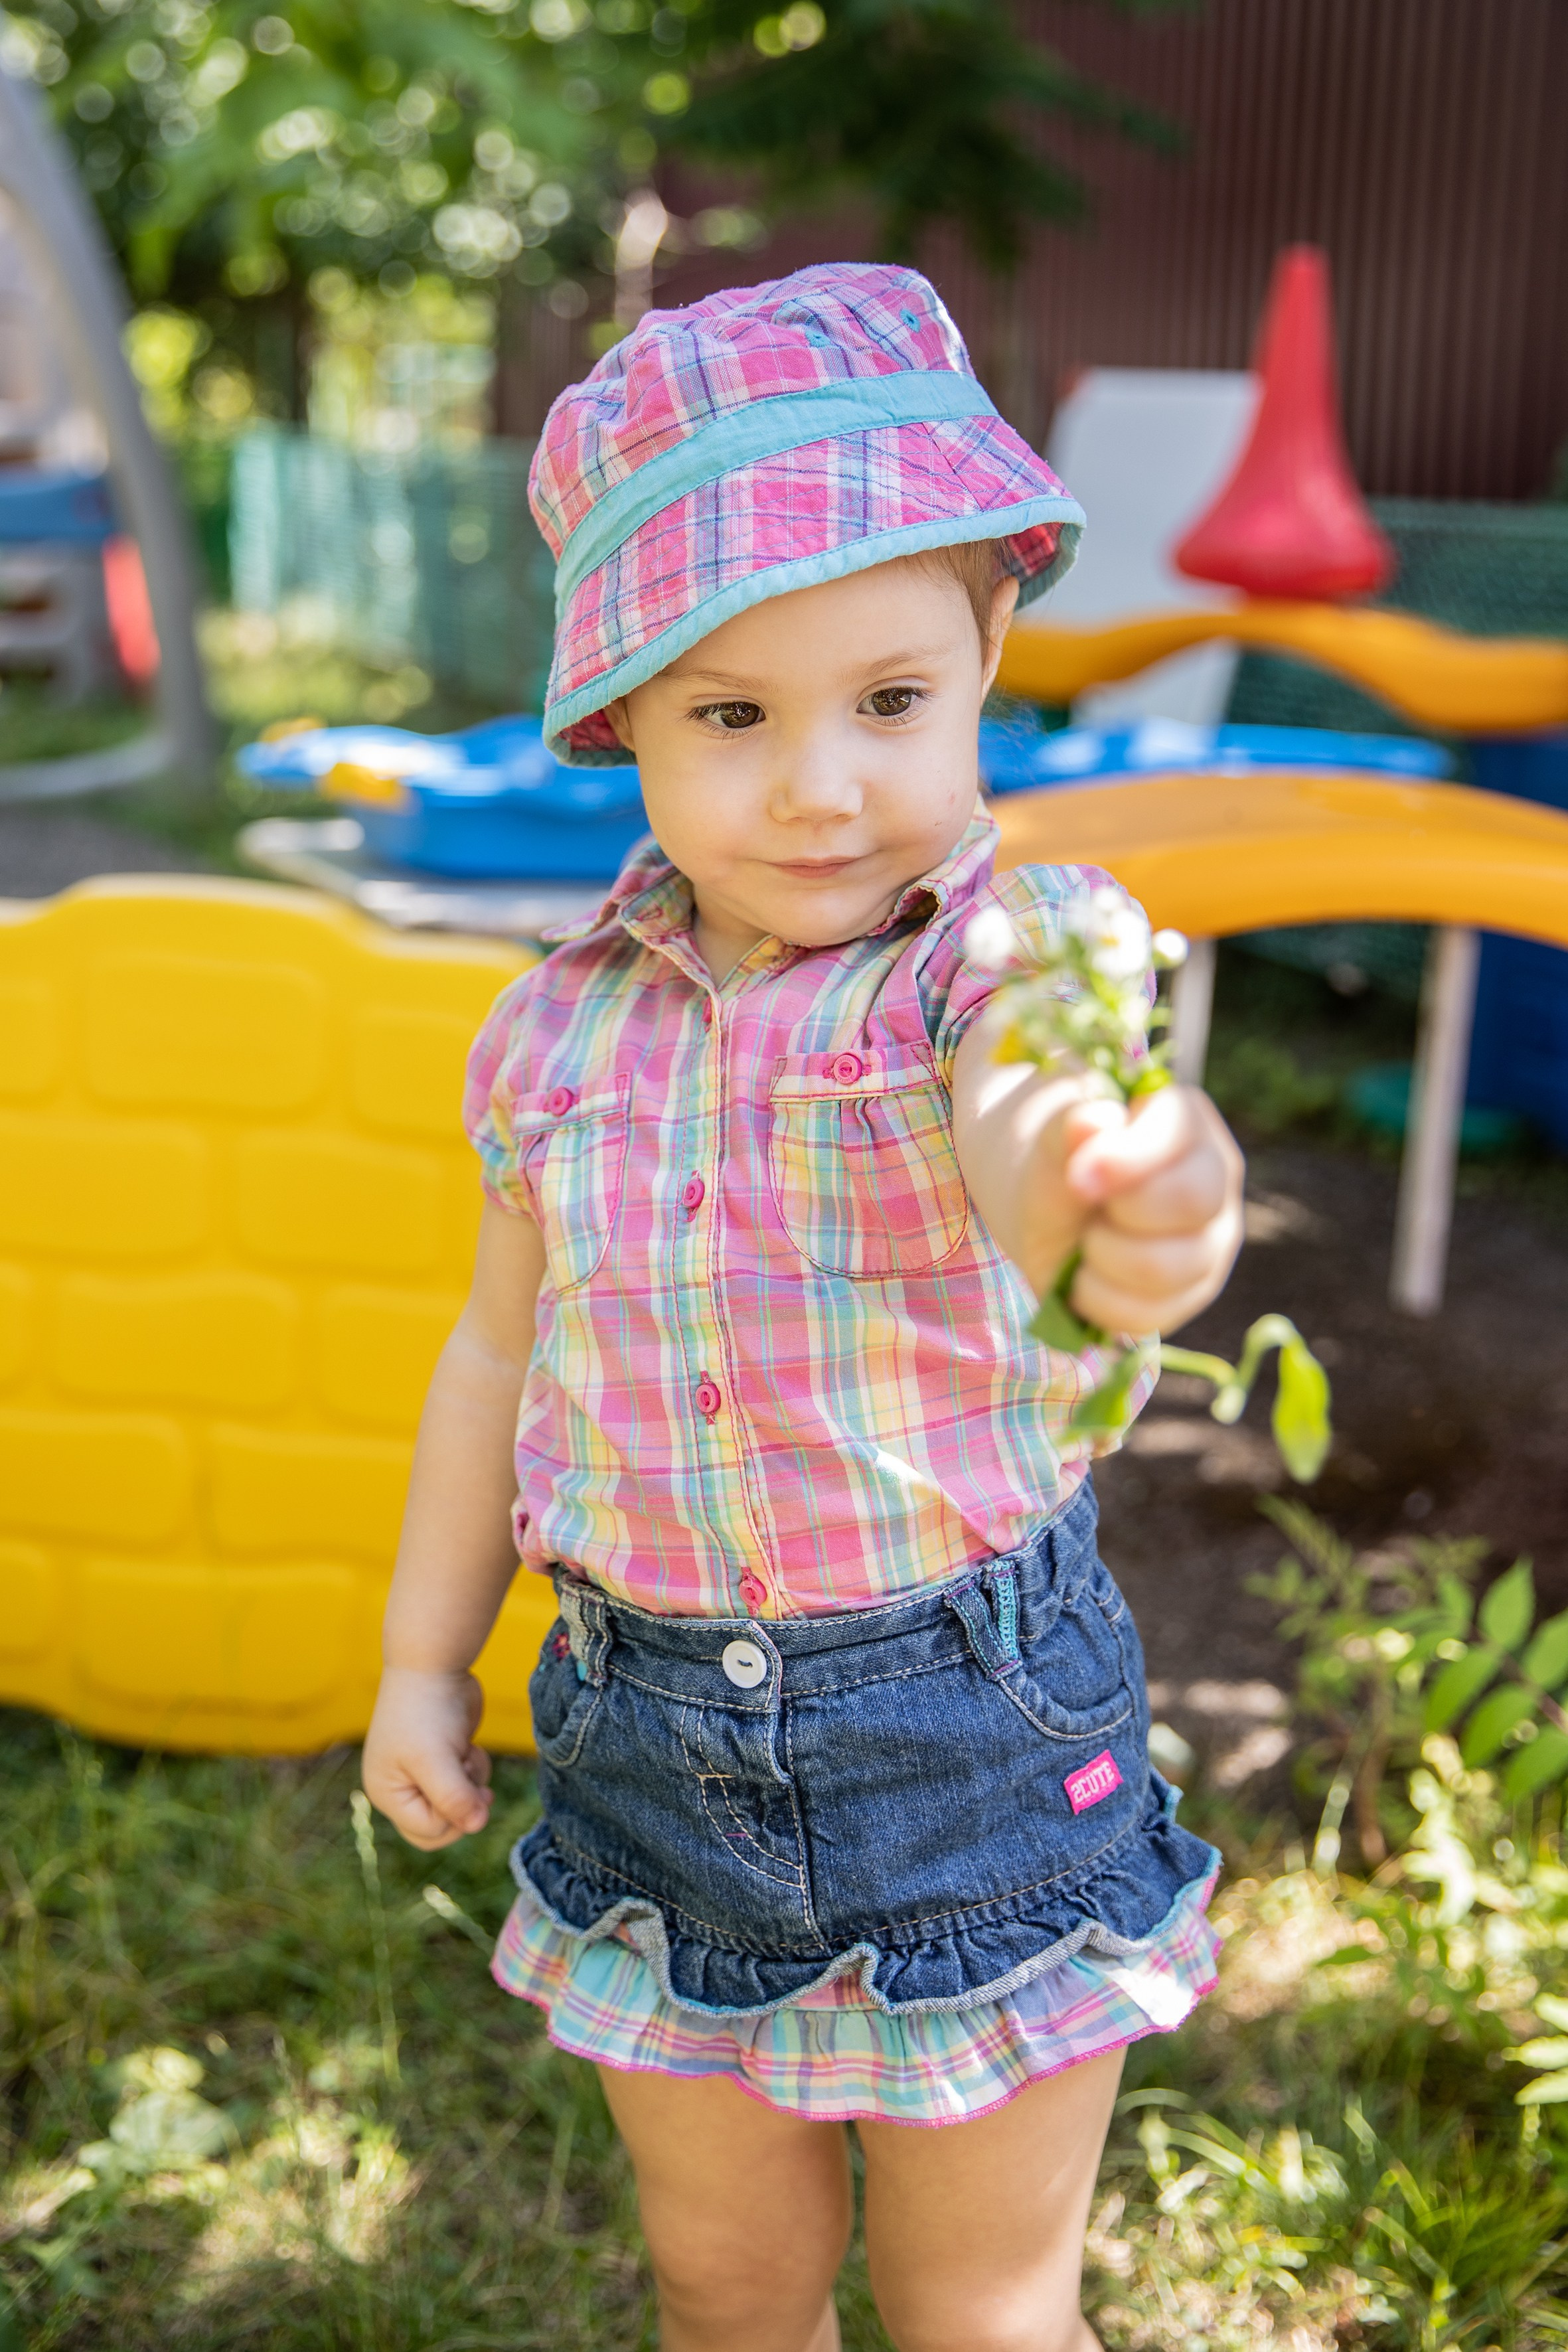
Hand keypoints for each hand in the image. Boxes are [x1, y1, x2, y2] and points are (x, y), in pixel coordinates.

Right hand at [362, 1664, 494, 1850]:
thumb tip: (478, 1826)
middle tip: (480, 1789)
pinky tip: (468, 1745)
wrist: (434, 1664)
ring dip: (473, 1783)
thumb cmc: (427, 1712)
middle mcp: (401, 1787)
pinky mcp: (444, 1759)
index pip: (427, 1832)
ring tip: (467, 1754)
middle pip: (440, 1827)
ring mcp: (422, 1773)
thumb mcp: (437, 1760)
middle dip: (464, 1807)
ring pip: (459, 1804)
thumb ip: (455, 1798)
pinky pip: (465, 1783)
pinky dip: (474, 1768)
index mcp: (387, 1793)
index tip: (469, 1789)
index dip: (455, 1819)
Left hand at [1060, 1083, 1243, 1335]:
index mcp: (1187, 1122)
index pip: (1180, 1136)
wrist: (1051, 1217)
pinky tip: (1085, 1276)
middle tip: (1084, 1203)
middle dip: (1118, 1211)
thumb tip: (1094, 1121)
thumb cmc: (1062, 1166)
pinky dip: (1098, 1300)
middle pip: (1191, 1200)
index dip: (1128, 1160)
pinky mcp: (1193, 1294)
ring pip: (1167, 1267)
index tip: (1078, 1177)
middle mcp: (1216, 1179)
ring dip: (1102, 1257)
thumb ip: (1067, 1127)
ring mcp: (1211, 1242)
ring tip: (1084, 1239)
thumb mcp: (1052, 1142)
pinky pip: (1151, 1315)